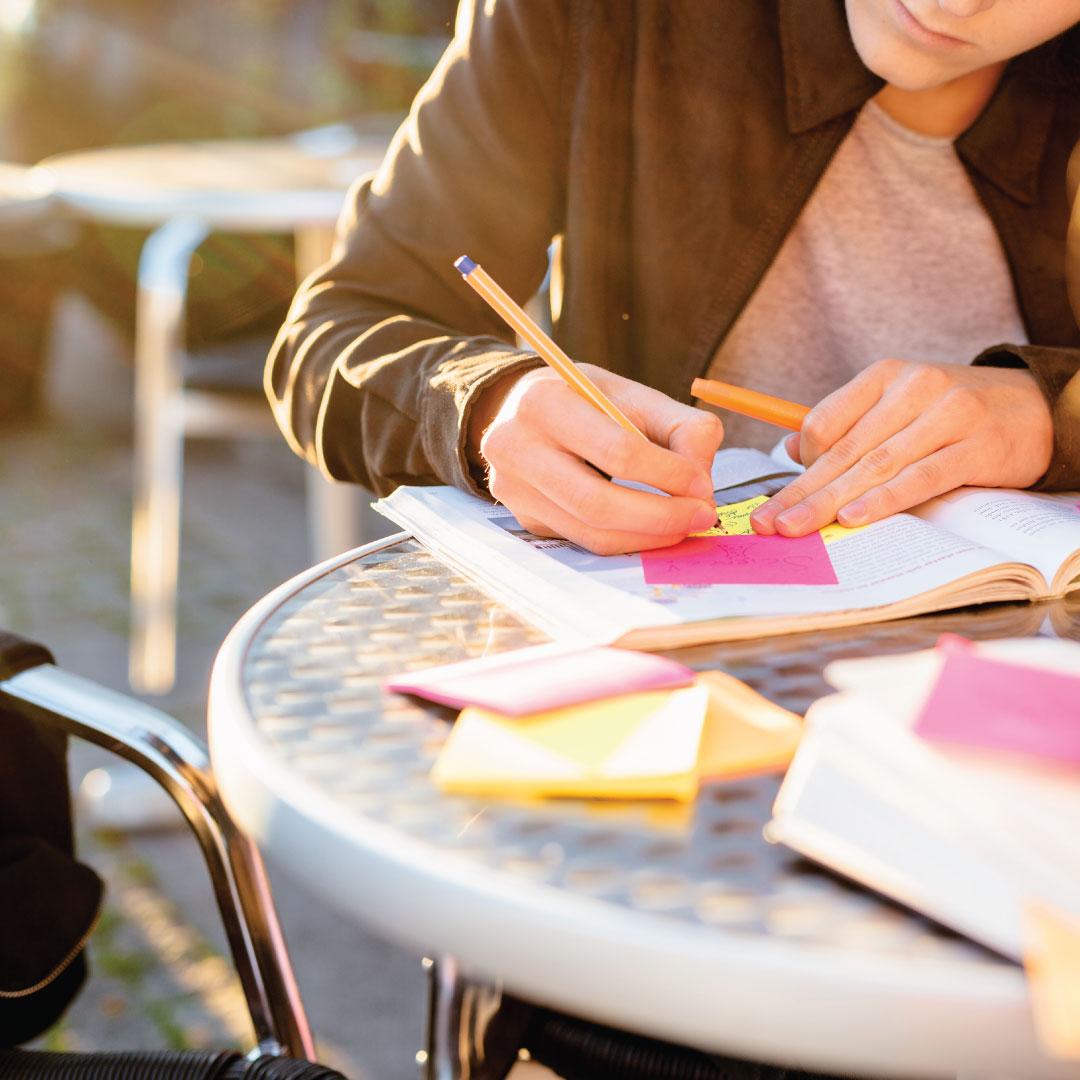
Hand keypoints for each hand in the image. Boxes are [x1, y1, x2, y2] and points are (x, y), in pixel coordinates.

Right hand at [469, 364, 723, 553]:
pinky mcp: (524, 517)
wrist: (518, 408)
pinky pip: (583, 539)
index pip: (616, 450)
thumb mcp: (633, 395)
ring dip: (647, 537)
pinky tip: (650, 528)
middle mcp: (516, 447)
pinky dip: (626, 540)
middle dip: (660, 517)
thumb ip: (680, 428)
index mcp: (545, 403)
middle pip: (597, 503)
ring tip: (683, 526)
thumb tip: (701, 487)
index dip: (667, 473)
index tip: (702, 484)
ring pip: (590, 532)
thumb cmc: (584, 400)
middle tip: (702, 517)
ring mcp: (513, 489)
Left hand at [749, 360, 1053, 536]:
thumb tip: (790, 446)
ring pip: (875, 465)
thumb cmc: (955, 412)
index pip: (825, 420)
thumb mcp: (899, 405)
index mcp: (886, 376)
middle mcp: (913, 389)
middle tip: (768, 524)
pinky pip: (920, 477)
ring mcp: (946, 416)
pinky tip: (854, 517)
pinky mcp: (975, 448)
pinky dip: (884, 499)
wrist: (1036, 407)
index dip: (801, 462)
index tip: (783, 496)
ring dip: (830, 501)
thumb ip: (847, 423)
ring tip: (797, 527)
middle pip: (843, 450)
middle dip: (801, 492)